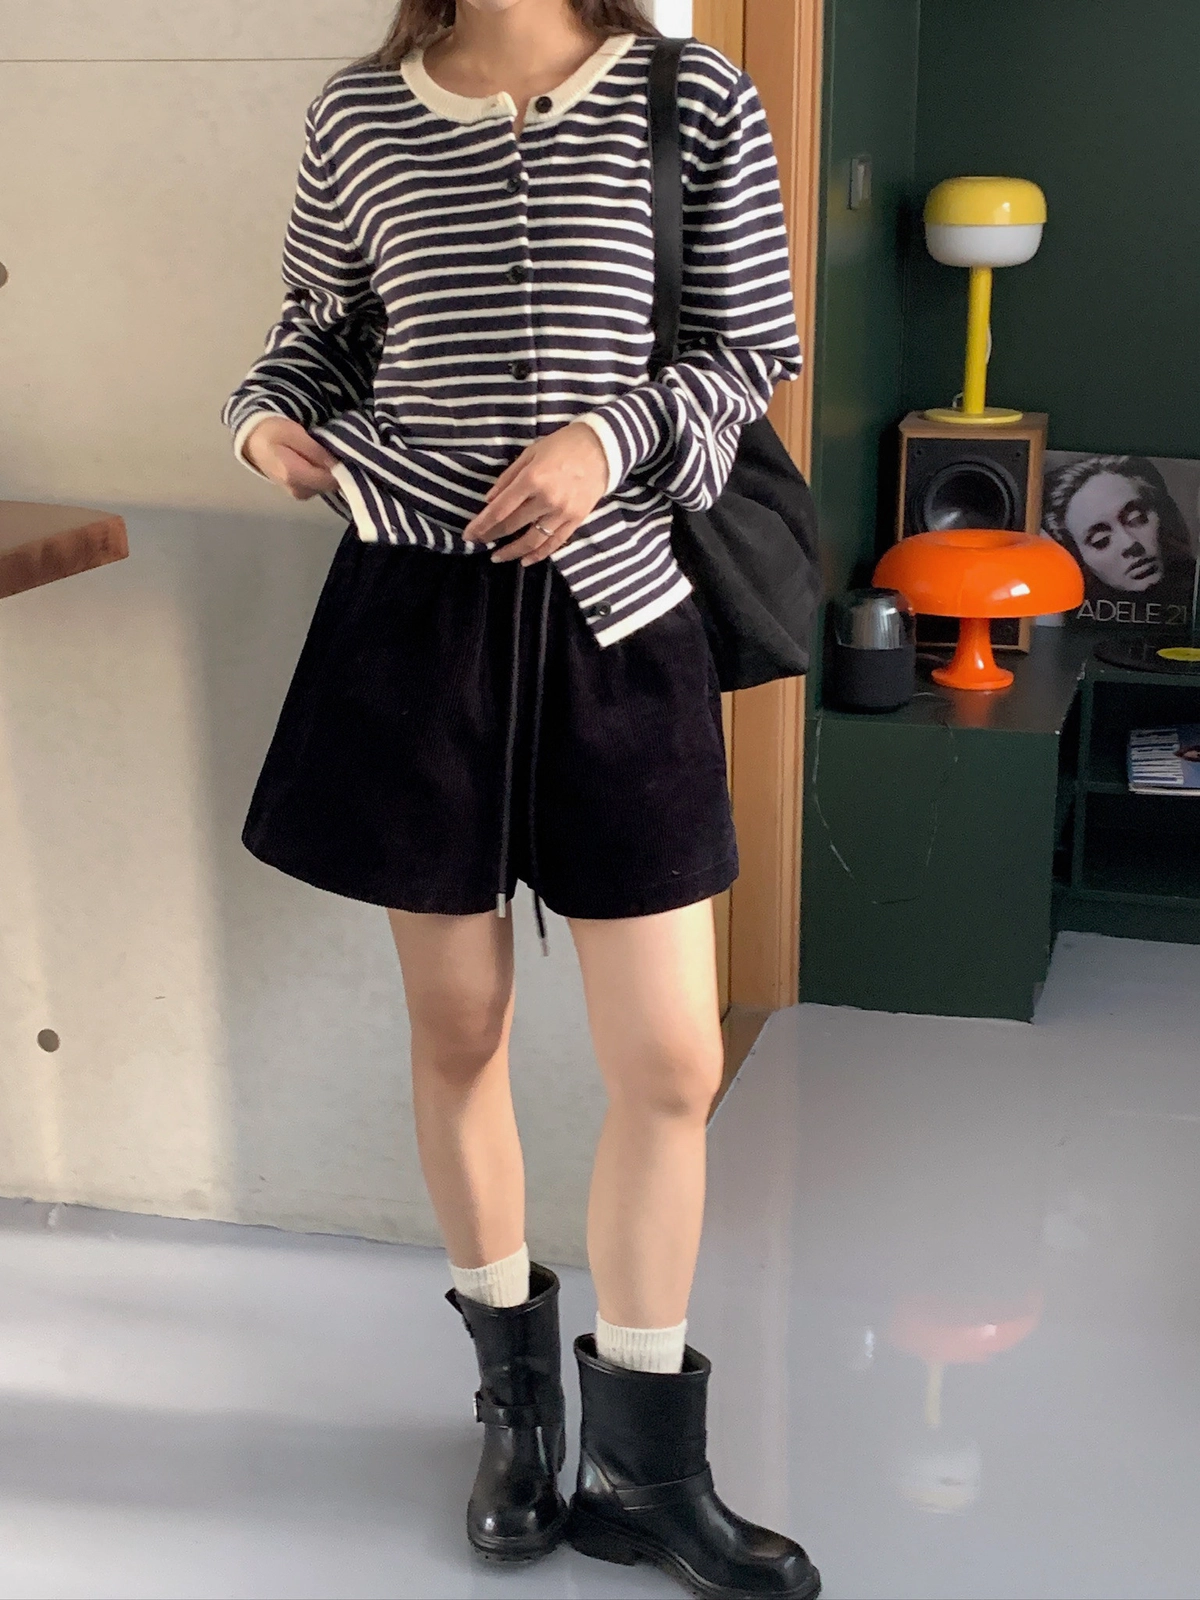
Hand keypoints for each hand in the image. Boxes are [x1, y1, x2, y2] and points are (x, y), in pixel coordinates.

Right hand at [244, 416, 338, 500]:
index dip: (341, 466)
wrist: (254, 442)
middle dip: (336, 468)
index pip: (331, 479)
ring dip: (328, 471)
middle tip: (330, 449)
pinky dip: (322, 474)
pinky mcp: (301, 494)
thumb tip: (338, 464)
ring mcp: (300, 495)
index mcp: (294, 476)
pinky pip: (320, 486)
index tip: (341, 451)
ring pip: (327, 486)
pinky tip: (315, 461)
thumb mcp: (294, 433)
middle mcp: (298, 491)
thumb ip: (316, 451)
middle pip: (331, 484)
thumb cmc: (272, 433)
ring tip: (320, 453)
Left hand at [462, 421, 608, 564]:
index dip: (482, 525)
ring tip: (497, 557)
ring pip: (532, 540)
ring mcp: (562, 512)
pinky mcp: (576, 520)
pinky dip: (538, 555)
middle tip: (478, 542)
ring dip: (512, 552)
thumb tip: (490, 501)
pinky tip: (524, 560)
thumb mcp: (530, 453)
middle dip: (491, 536)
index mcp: (532, 479)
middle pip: (512, 526)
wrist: (602, 448)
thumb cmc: (562, 445)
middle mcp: (546, 499)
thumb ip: (508, 478)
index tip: (468, 535)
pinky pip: (554, 543)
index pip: (500, 509)